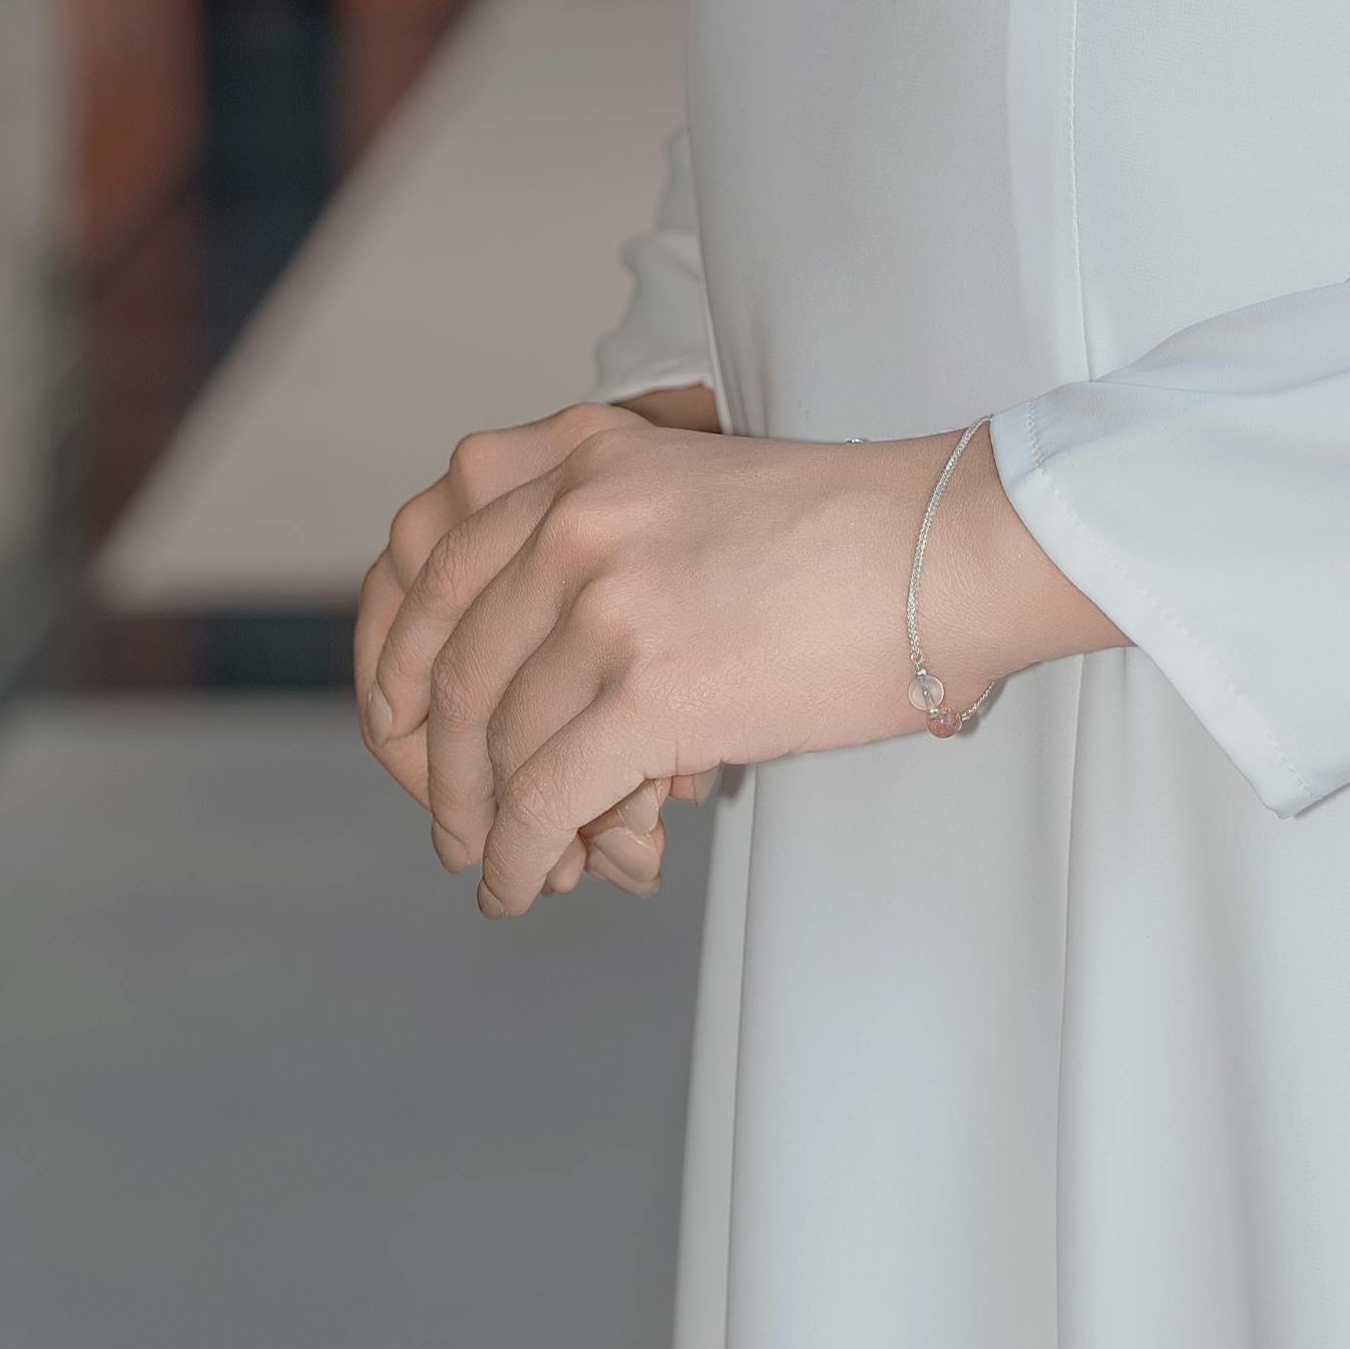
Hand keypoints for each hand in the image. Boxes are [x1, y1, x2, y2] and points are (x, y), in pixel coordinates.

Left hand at [352, 393, 1114, 917]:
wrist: (951, 550)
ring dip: (486, 823)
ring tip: (499, 864)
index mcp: (579, 462)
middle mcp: (575, 519)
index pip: (434, 568)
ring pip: (497, 742)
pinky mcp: (652, 690)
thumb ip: (605, 536)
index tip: (399, 723)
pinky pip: (546, 797)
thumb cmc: (852, 534)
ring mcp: (608, 603)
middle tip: (450, 822)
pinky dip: (520, 857)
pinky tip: (522, 887)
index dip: (401, 665)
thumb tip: (546, 660)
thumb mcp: (693, 488)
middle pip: (454, 667)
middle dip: (438, 765)